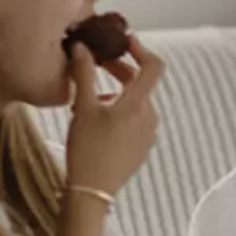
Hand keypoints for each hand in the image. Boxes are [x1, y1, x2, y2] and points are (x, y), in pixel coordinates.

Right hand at [65, 35, 163, 195]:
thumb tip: (82, 48)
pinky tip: (96, 119)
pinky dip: (119, 111)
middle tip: (94, 64)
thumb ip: (84, 74)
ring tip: (88, 97)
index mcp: (139, 103)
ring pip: (135, 103)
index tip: (123, 42)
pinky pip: (134, 121)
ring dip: (116, 93)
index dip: (140, 49)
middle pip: (141, 84)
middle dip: (119, 71)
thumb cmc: (87, 149)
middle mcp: (150, 116)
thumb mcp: (83, 108)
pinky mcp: (142, 148)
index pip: (154, 66)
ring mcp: (148, 134)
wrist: (92, 193)